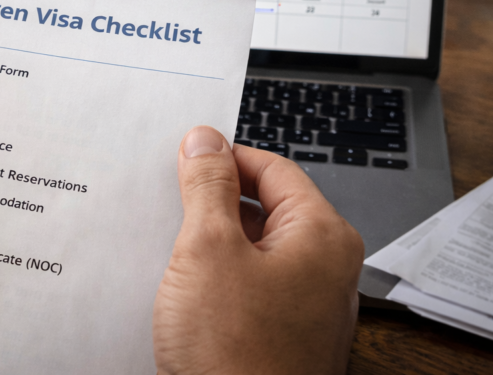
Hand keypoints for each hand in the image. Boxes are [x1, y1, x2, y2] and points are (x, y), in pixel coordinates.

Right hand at [153, 126, 363, 374]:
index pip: (273, 167)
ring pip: (254, 248)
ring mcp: (307, 305)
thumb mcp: (207, 249)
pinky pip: (250, 286)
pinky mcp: (283, 334)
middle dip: (213, 201)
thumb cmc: (235, 355)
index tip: (181, 158)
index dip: (223, 157)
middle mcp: (325, 268)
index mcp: (322, 236)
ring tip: (168, 247)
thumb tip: (205, 139)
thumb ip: (207, 185)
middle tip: (167, 201)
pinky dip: (218, 278)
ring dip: (211, 241)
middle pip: (265, 206)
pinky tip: (183, 289)